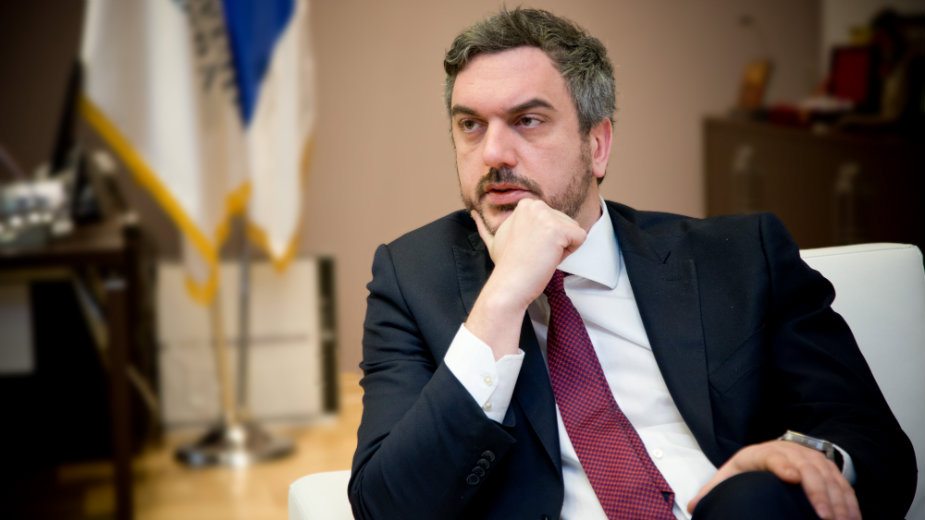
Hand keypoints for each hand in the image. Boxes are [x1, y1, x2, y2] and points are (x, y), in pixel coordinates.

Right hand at [466, 200, 586, 357]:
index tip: (529, 249)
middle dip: (556, 243)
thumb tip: (473, 213)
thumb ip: (485, 225)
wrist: (508, 284)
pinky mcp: (558, 230)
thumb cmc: (505, 265)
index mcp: (526, 205)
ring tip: (541, 256)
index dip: (546, 239)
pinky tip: (548, 258)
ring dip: (562, 248)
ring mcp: (546, 216)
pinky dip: (569, 253)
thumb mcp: (495, 239)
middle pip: (566, 224)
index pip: (555, 220)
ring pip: (574, 231)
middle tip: (535, 255)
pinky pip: (581, 239)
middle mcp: (535, 205)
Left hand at [687, 440, 859, 519]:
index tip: (791, 478)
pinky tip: (852, 519)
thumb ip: (713, 491)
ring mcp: (811, 458)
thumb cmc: (750, 469)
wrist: (776, 451)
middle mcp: (789, 452)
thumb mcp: (731, 475)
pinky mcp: (828, 468)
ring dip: (837, 500)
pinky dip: (849, 501)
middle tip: (823, 517)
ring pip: (828, 476)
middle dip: (817, 492)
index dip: (784, 465)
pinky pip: (842, 483)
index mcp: (761, 454)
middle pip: (807, 467)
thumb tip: (693, 507)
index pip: (774, 456)